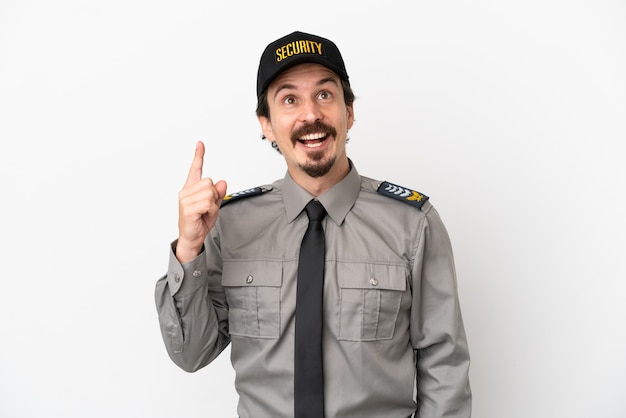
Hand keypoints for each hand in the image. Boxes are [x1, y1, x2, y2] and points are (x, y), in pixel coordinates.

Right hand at [176, 141, 226, 262]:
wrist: (192, 237)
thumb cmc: (200, 221)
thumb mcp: (213, 205)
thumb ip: (217, 193)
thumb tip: (222, 182)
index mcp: (191, 188)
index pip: (196, 169)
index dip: (199, 156)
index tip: (200, 144)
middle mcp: (186, 192)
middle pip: (210, 182)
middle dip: (214, 195)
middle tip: (208, 207)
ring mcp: (185, 200)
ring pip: (210, 193)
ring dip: (213, 204)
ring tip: (205, 212)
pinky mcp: (188, 209)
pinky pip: (208, 203)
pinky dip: (211, 210)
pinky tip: (203, 216)